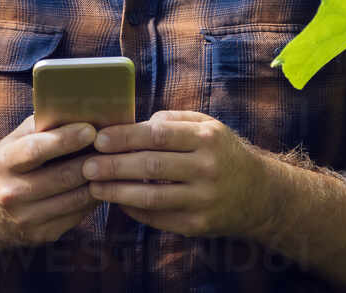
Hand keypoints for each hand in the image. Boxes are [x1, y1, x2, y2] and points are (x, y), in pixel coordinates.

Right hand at [0, 114, 99, 246]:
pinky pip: (77, 215)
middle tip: (113, 147)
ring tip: (112, 164)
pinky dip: (93, 198)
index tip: (91, 129)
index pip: (36, 150)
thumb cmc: (10, 163)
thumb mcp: (15, 140)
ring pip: (75, 198)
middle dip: (91, 160)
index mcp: (4, 163)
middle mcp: (11, 193)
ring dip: (98, 180)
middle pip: (62, 177)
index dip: (66, 139)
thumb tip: (79, 110)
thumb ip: (42, 126)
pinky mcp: (42, 234)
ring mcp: (26, 218)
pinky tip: (101, 184)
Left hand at [82, 110, 274, 238]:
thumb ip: (174, 119)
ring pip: (151, 196)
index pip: (159, 135)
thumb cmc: (223, 153)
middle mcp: (207, 168)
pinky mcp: (198, 225)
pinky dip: (134, 210)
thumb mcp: (209, 127)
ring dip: (117, 192)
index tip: (99, 138)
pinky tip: (117, 201)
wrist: (259, 195)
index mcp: (207, 138)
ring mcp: (203, 199)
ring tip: (93, 187)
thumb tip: (134, 124)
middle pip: (151, 165)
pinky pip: (158, 218)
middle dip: (114, 165)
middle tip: (86, 165)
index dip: (126, 137)